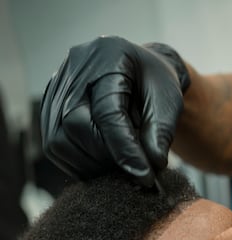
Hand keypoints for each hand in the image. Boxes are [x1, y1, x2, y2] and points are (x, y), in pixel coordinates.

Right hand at [40, 36, 189, 185]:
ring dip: (93, 166)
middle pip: (76, 126)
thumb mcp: (168, 103)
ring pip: (59, 142)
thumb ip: (161, 133)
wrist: (138, 74)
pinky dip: (81, 165)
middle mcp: (74, 70)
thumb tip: (151, 166)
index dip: (125, 149)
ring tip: (121, 166)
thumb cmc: (154, 85)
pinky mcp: (49, 112)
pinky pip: (56, 149)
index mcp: (107, 57)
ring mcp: (55, 91)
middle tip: (135, 171)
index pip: (108, 111)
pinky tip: (104, 163)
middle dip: (107, 158)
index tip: (145, 176)